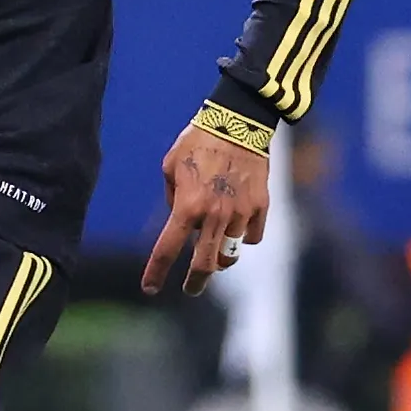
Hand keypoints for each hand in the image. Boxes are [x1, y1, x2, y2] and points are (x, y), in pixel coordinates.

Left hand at [143, 119, 269, 296]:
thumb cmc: (198, 140)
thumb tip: (180, 217)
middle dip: (196, 282)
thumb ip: (173, 198)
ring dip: (221, 258)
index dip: (156, 273)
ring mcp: (240, 214)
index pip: (167, 250)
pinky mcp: (260, 207)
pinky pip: (252, 236)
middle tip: (191, 288)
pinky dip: (244, 236)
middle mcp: (214, 216)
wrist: (238, 121)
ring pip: (231, 255)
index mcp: (187, 207)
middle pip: (204, 266)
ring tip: (216, 254)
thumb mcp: (171, 166)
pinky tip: (239, 227)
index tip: (149, 288)